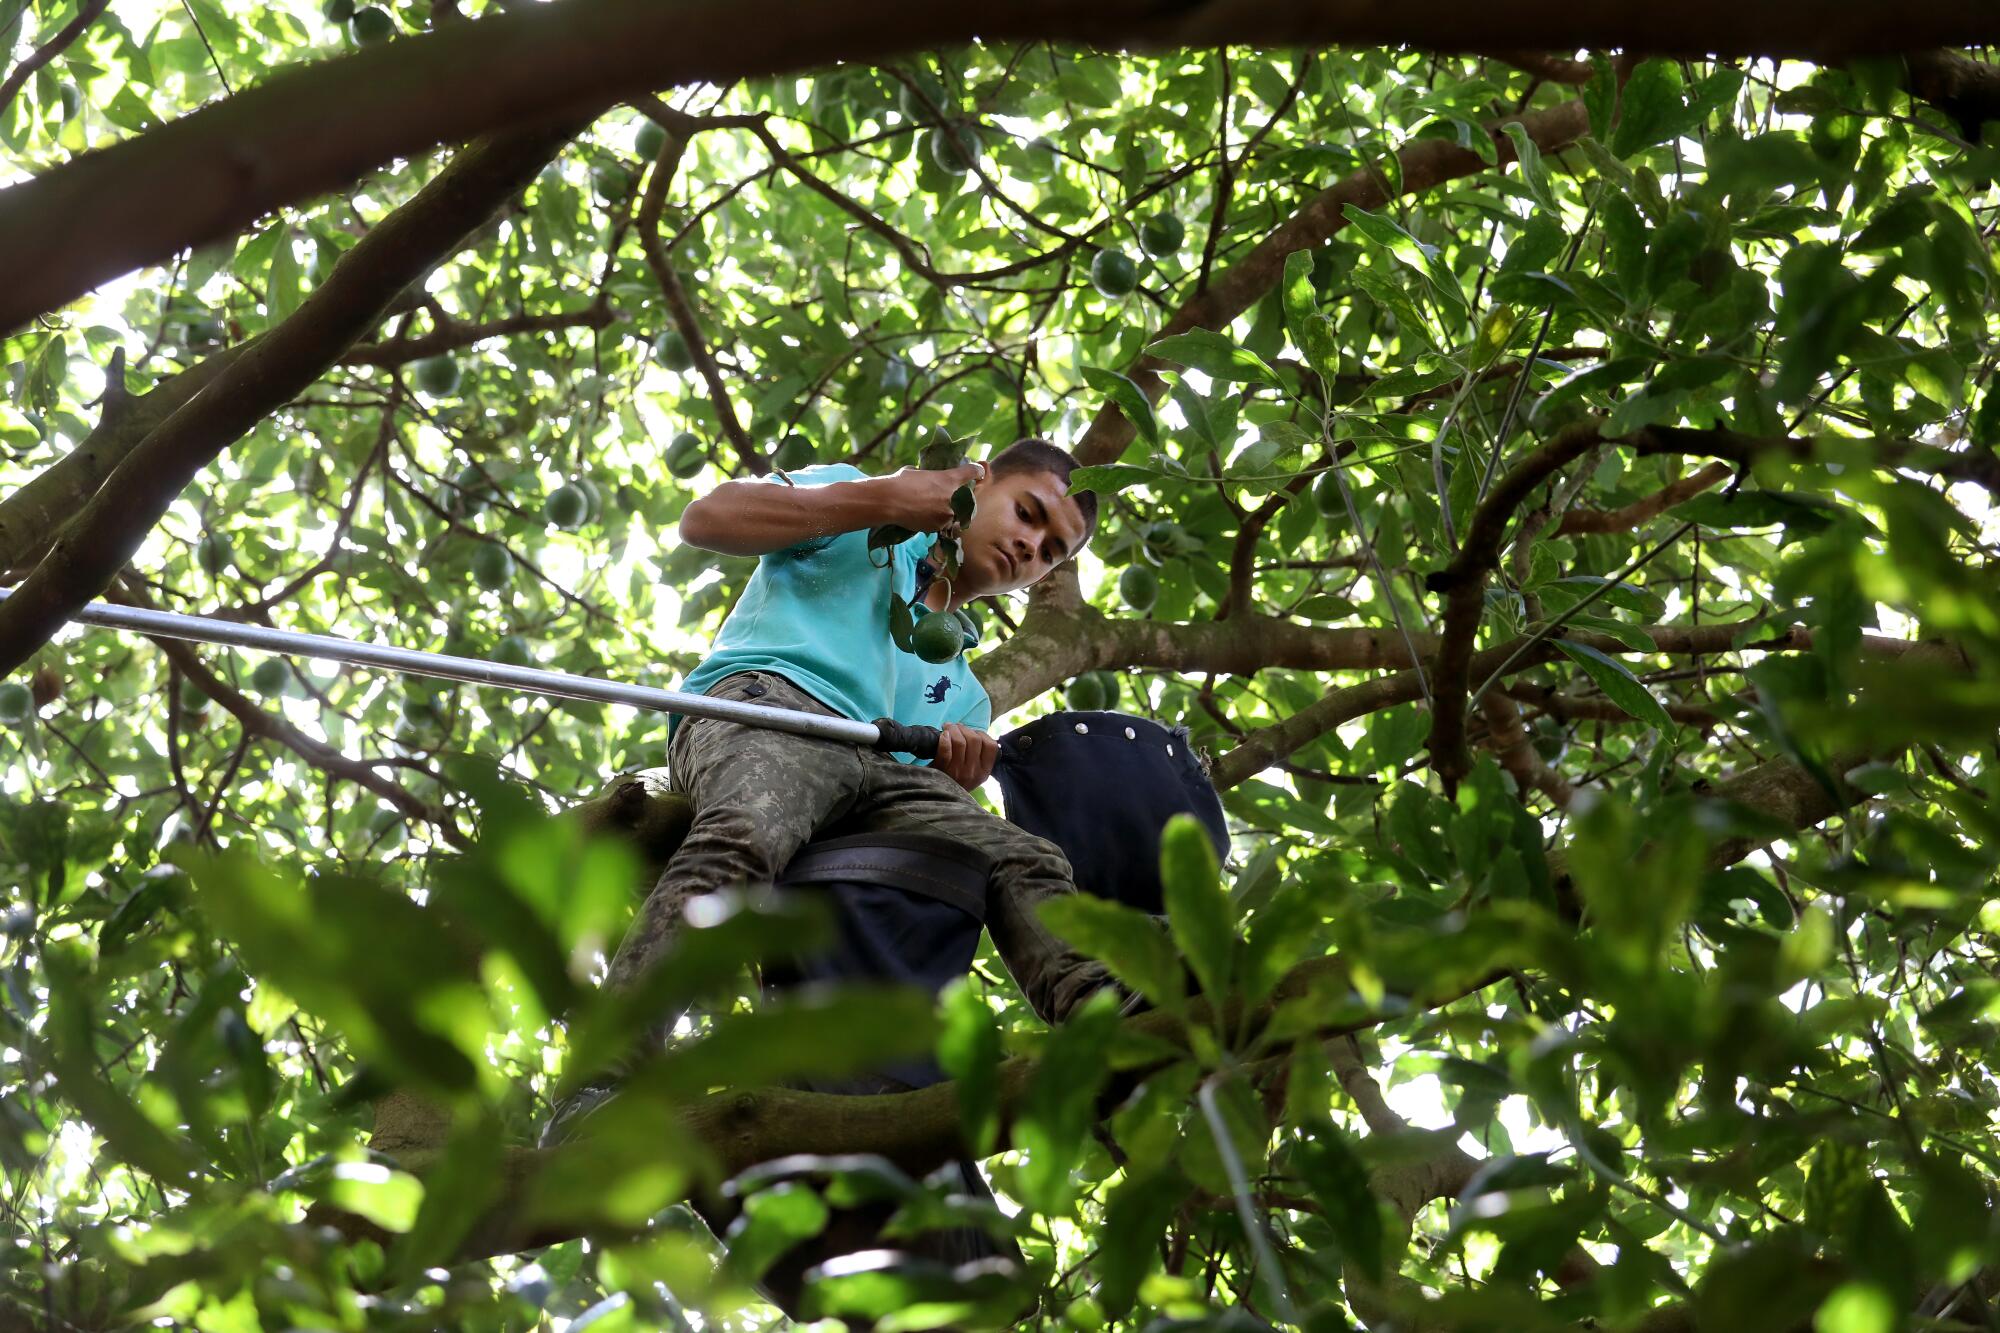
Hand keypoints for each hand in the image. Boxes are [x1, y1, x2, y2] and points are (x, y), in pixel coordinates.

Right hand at [870, 461, 985, 533]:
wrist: (889, 502)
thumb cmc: (900, 482)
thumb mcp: (918, 472)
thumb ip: (929, 475)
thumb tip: (929, 477)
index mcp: (949, 479)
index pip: (973, 472)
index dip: (977, 471)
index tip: (978, 473)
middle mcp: (953, 497)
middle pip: (967, 498)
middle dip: (962, 497)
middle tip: (950, 496)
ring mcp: (947, 514)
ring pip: (956, 514)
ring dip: (949, 512)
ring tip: (934, 509)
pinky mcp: (938, 527)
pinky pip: (944, 525)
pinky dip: (938, 521)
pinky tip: (926, 517)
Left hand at [933, 722, 997, 789]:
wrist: (935, 796)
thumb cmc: (954, 780)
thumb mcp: (973, 773)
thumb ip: (977, 757)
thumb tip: (974, 732)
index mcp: (984, 772)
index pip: (991, 746)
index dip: (981, 734)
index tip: (971, 732)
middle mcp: (973, 773)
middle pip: (974, 740)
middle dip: (963, 728)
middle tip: (954, 727)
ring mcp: (958, 772)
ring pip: (960, 742)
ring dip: (952, 730)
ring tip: (946, 729)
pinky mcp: (942, 770)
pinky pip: (945, 750)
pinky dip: (943, 739)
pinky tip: (942, 736)